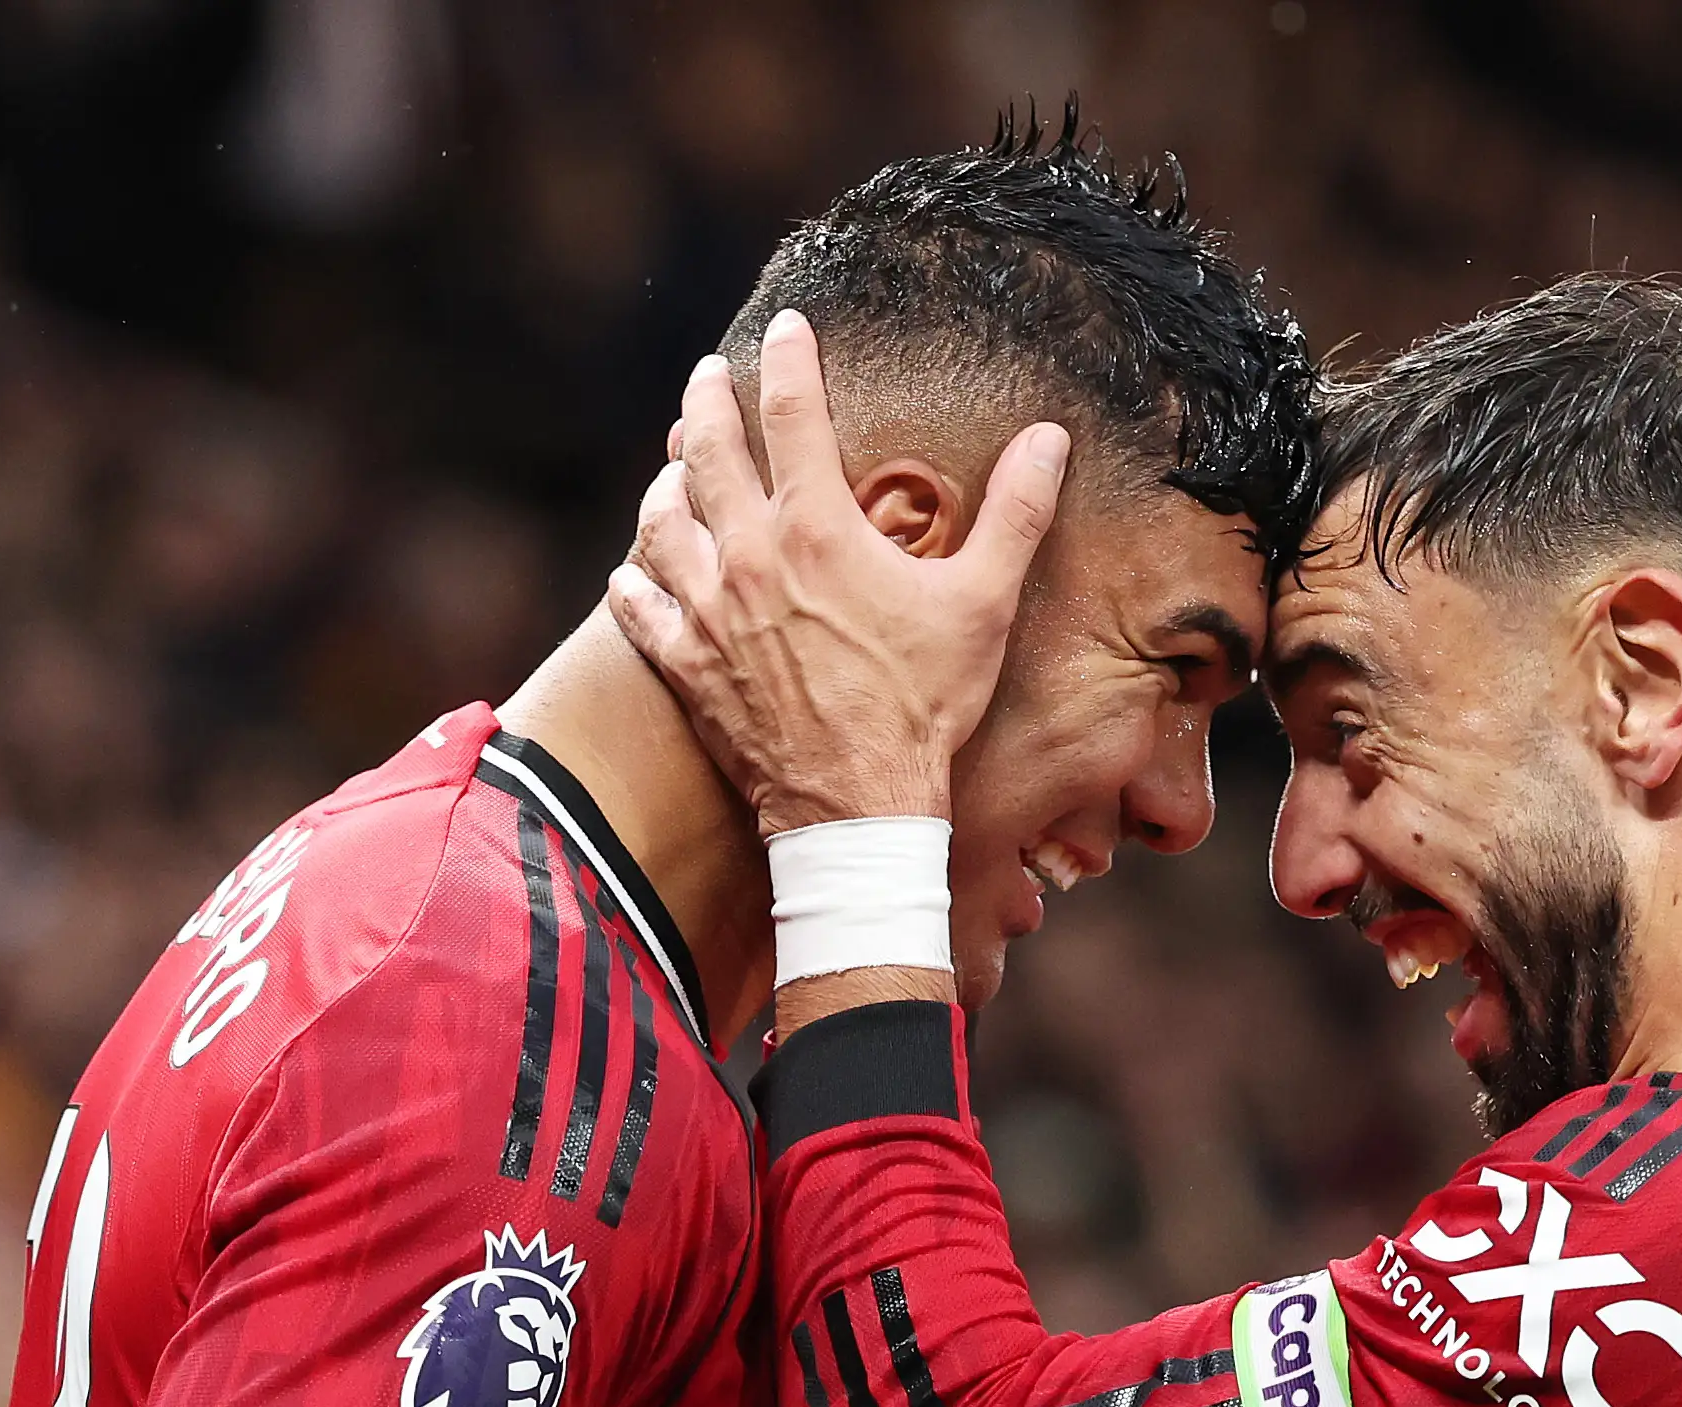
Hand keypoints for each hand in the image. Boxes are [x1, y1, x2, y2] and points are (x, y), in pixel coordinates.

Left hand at [608, 309, 1070, 832]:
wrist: (858, 804)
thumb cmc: (924, 705)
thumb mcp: (984, 603)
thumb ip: (1015, 513)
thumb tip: (1048, 439)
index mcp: (817, 528)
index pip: (791, 413)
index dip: (789, 359)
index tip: (787, 327)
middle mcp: (749, 556)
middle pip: (708, 451)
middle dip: (707, 401)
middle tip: (708, 375)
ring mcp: (708, 612)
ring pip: (662, 522)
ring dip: (667, 484)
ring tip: (675, 466)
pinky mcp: (686, 667)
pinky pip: (639, 608)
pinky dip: (633, 582)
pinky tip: (632, 572)